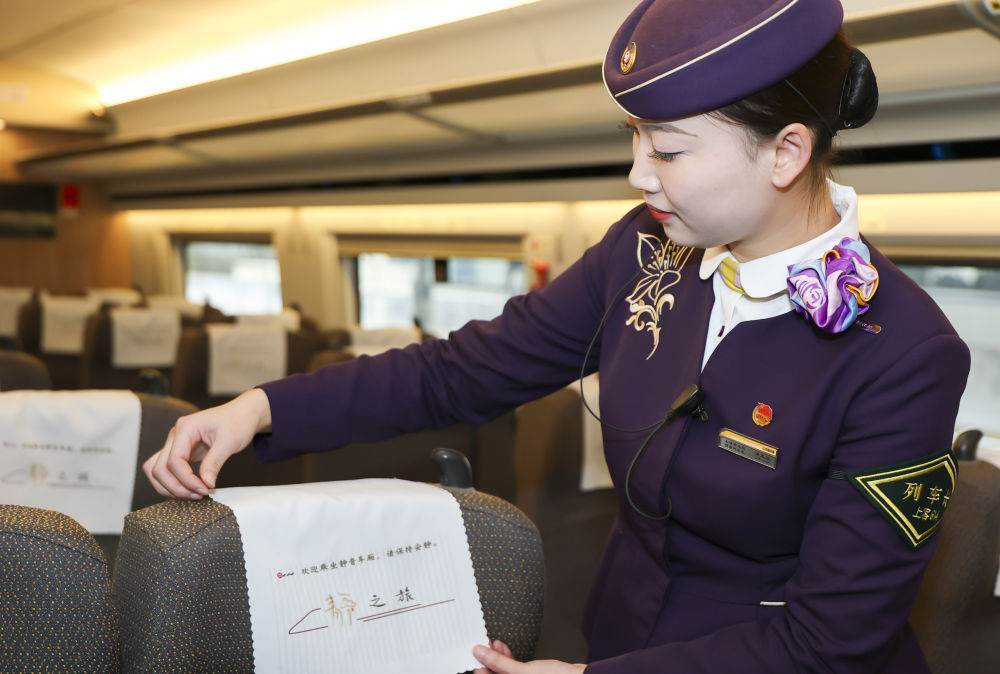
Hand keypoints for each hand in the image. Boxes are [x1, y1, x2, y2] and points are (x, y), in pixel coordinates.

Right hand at [143, 388, 271, 499]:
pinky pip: (166, 470)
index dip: (186, 480)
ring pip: (157, 471)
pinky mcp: (181, 452)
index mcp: (185, 428)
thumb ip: (214, 462)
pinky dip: (173, 482)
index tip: (204, 489)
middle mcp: (176, 435)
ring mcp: (176, 443)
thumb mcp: (230, 441)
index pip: (174, 460)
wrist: (243, 414)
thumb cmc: (237, 421)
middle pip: (160, 468)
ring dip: (170, 487)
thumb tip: (205, 484)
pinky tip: (189, 489)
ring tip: (193, 495)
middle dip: (177, 487)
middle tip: (199, 495)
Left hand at [473, 640, 585, 673]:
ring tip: (493, 644)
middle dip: (488, 661)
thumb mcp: (523, 672)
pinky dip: (507, 660)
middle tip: (482, 646)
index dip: (480, 669)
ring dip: (497, 658)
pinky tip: (503, 649)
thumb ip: (500, 663)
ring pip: (503, 672)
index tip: (474, 655)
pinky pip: (513, 670)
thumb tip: (480, 654)